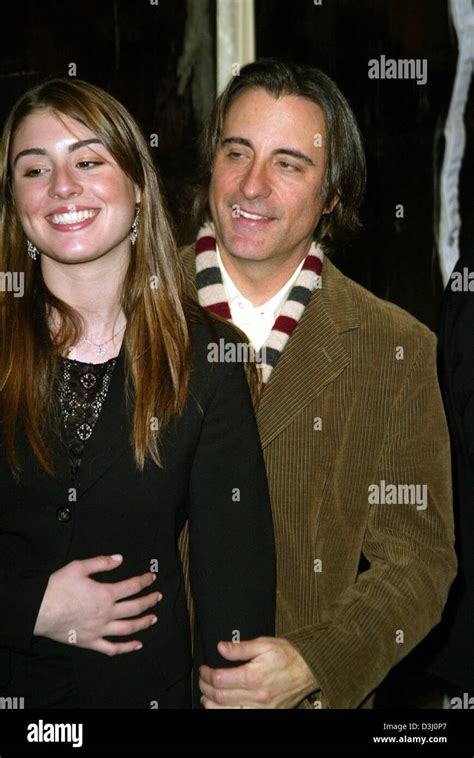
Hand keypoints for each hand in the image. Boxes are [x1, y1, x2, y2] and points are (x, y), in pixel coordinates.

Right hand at [33, 554, 161, 654]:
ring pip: (128, 628)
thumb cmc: (57, 587)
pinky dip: (127, 648)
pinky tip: (137, 645)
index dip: (145, 580)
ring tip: (154, 618)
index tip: (152, 577)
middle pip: (135, 607)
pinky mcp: (91, 642)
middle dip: (150, 601)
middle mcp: (106, 613)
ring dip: (144, 623)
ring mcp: (100, 630)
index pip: (133, 586)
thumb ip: (102, 562)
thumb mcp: (79, 567)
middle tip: (158, 597)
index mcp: (105, 593)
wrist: (39, 610)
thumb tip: (119, 559)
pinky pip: (112, 648)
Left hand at [199, 636, 318, 707]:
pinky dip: (225, 713)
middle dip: (205, 687)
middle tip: (203, 679)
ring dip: (211, 704)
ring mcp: (261, 710)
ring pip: (225, 713)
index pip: (220, 680)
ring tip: (207, 694)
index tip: (203, 669)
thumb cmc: (288, 656)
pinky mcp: (265, 715)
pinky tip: (221, 706)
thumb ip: (240, 648)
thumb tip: (221, 648)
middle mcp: (257, 697)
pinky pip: (239, 717)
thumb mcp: (264, 644)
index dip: (206, 674)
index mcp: (254, 677)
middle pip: (219, 698)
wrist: (308, 670)